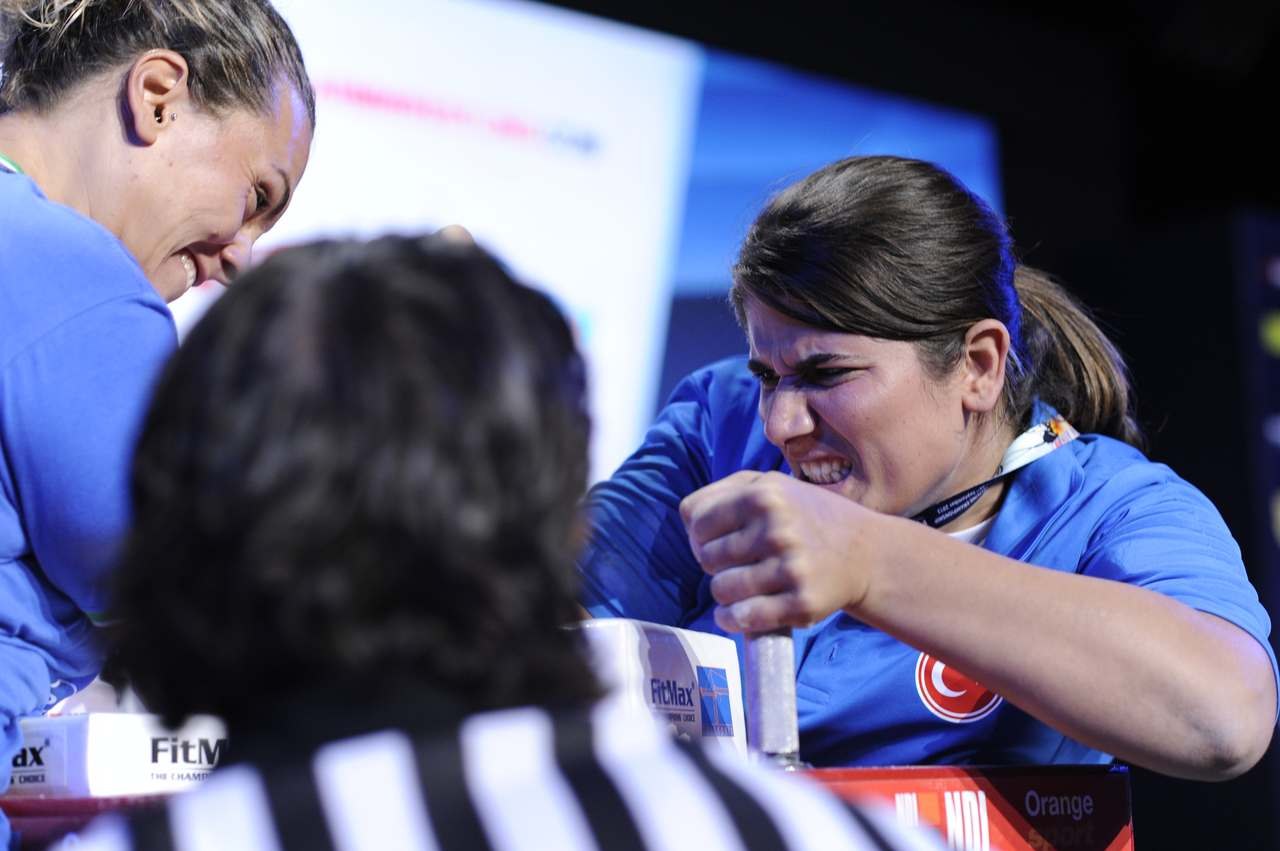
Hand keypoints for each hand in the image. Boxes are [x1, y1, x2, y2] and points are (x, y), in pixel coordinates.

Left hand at [679, 470, 876, 631]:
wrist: (867, 553)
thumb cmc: (809, 517)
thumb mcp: (773, 486)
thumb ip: (727, 491)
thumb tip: (689, 519)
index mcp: (762, 494)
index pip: (696, 519)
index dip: (700, 533)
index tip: (718, 541)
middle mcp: (775, 529)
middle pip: (705, 556)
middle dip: (716, 563)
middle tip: (739, 564)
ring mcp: (789, 567)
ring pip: (720, 589)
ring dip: (725, 593)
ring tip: (743, 586)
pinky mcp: (800, 603)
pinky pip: (742, 618)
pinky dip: (732, 619)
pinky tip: (738, 613)